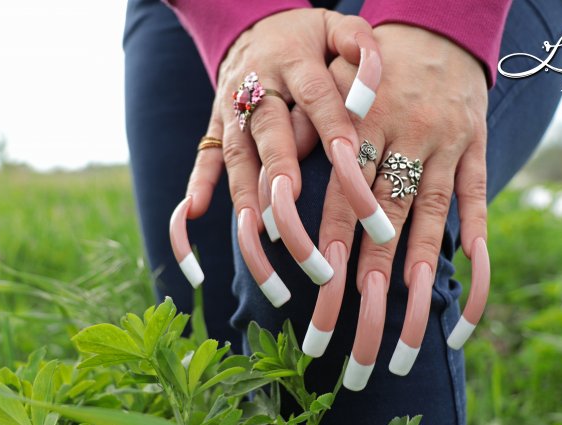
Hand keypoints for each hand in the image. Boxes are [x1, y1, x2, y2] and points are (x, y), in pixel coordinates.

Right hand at [170, 9, 394, 306]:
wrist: (255, 25)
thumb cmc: (309, 37)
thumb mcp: (339, 28)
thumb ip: (361, 52)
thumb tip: (368, 97)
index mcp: (293, 61)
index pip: (318, 103)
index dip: (335, 141)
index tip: (357, 187)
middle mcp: (256, 88)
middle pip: (269, 140)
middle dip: (283, 191)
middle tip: (302, 241)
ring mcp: (230, 111)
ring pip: (237, 164)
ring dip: (248, 212)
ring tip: (263, 261)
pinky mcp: (214, 129)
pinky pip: (202, 163)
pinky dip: (194, 196)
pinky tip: (194, 232)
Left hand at [301, 24, 491, 389]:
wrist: (437, 28)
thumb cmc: (371, 69)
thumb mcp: (333, 90)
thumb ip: (303, 138)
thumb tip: (263, 195)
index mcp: (356, 128)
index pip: (336, 208)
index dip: (324, 264)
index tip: (313, 317)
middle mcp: (401, 141)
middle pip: (380, 233)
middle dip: (364, 298)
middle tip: (351, 360)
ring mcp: (445, 149)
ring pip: (429, 233)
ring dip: (419, 298)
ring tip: (406, 354)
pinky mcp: (477, 154)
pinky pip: (479, 214)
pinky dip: (473, 265)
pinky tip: (465, 316)